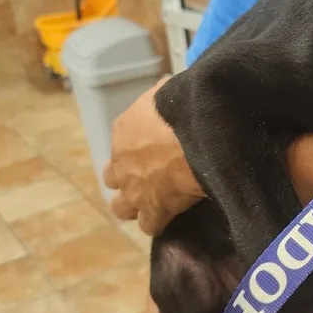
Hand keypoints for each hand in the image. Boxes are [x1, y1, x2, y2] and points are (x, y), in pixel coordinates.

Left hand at [103, 75, 204, 234]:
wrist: (200, 133)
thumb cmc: (185, 106)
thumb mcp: (170, 90)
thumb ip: (163, 93)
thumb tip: (168, 87)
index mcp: (123, 129)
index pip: (121, 141)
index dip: (137, 147)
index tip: (154, 147)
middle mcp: (120, 162)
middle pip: (112, 178)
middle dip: (127, 178)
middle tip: (149, 175)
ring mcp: (134, 190)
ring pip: (121, 208)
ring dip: (135, 204)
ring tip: (155, 200)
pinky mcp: (154, 210)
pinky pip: (150, 225)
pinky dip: (159, 220)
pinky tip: (173, 213)